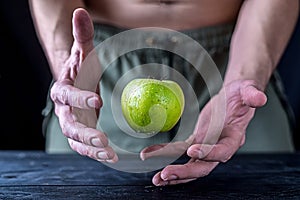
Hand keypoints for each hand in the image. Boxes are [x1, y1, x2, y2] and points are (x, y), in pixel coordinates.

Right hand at [50, 8, 117, 162]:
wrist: (77, 82)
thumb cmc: (82, 68)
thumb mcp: (85, 52)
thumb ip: (82, 36)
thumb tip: (80, 11)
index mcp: (62, 89)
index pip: (67, 95)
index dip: (79, 98)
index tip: (97, 100)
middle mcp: (63, 109)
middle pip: (68, 124)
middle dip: (84, 132)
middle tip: (102, 139)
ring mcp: (71, 122)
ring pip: (75, 139)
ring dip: (91, 148)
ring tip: (109, 154)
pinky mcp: (80, 131)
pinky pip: (84, 145)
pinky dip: (95, 152)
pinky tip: (111, 156)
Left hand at [141, 80, 266, 185]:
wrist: (233, 98)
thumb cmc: (241, 95)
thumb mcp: (248, 90)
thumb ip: (252, 95)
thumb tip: (259, 98)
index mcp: (234, 137)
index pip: (223, 151)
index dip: (209, 153)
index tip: (193, 150)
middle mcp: (219, 146)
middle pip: (204, 166)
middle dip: (185, 172)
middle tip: (166, 174)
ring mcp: (207, 146)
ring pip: (190, 164)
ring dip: (174, 173)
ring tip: (157, 178)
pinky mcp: (196, 141)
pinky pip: (179, 151)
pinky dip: (165, 154)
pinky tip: (150, 155)